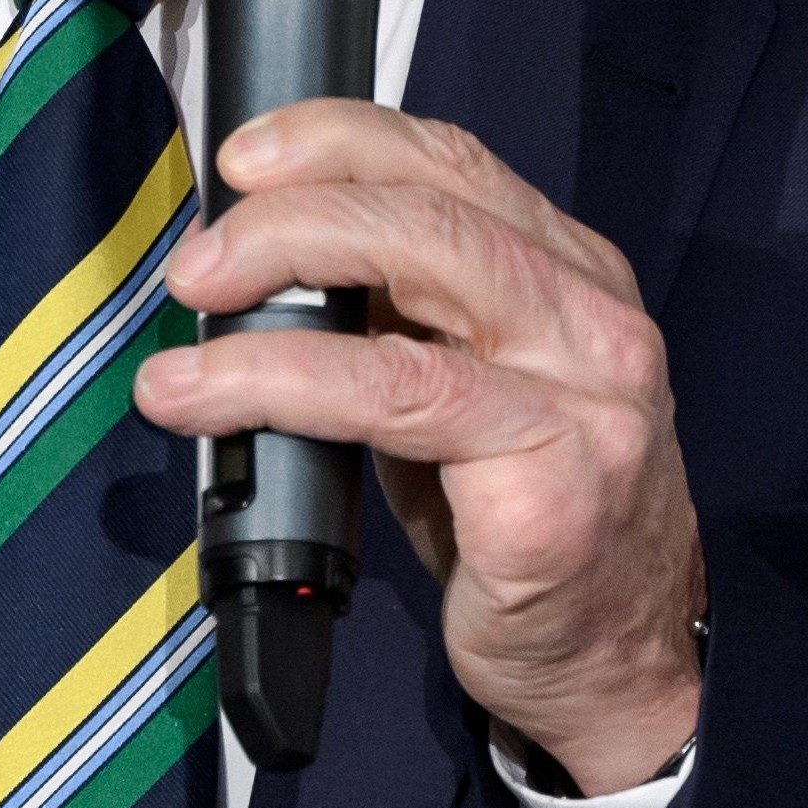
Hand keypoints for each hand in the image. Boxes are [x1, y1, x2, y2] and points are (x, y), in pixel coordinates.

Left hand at [132, 100, 703, 795]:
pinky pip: (396, 404)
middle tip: (200, 262)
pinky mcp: (553, 485)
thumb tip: (261, 267)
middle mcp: (591, 321)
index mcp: (572, 278)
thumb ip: (399, 320)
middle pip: (428, 209)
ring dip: (271, 294)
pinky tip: (216, 400)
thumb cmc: (529, 527)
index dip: (338, 138)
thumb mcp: (467, 397)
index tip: (247, 153)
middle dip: (291, 215)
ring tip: (186, 328)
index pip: (452, 162)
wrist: (621, 668)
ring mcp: (584, 400)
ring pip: (414, 287)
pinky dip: (283, 387)